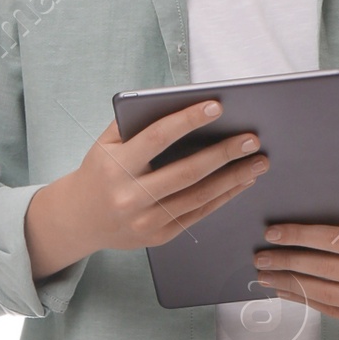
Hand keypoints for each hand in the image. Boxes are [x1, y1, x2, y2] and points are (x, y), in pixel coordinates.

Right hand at [25, 100, 268, 281]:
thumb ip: (135, 123)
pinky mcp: (160, 236)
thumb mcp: (106, 144)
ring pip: (199, 196)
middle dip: (224, 154)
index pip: (157, 137)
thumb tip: (182, 104)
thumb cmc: (100, 172)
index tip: (216, 106)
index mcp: (117, 166)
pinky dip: (224, 196)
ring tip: (258, 161)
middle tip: (252, 139)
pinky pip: (198, 214)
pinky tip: (242, 181)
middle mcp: (132, 196)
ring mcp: (147, 220)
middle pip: (187, 172)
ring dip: (233, 178)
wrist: (80, 219)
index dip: (188, 120)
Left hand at [249, 210, 338, 328]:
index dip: (300, 237)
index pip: (335, 241)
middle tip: (260, 257)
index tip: (272, 234)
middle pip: (325, 270)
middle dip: (288, 262)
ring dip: (290, 284)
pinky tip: (286, 290)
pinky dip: (305, 300)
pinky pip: (332, 310)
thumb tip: (299, 220)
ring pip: (325, 294)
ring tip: (266, 276)